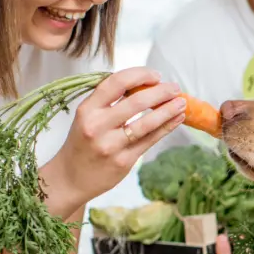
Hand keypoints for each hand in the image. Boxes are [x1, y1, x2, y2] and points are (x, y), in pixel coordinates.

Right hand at [55, 67, 186, 201]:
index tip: (155, 75)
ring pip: (147, 123)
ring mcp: (111, 145)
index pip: (117, 82)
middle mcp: (97, 126)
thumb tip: (144, 84)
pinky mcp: (123, 161)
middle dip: (161, 91)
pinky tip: (176, 119)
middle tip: (174, 88)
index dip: (140, 75)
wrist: (71, 178)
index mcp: (87, 109)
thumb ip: (109, 101)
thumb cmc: (82, 142)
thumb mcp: (86, 116)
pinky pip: (150, 140)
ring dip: (168, 110)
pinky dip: (166, 127)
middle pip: (136, 102)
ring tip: (182, 102)